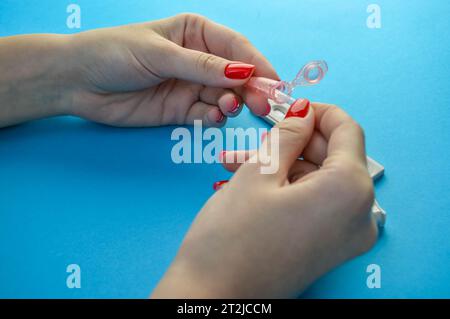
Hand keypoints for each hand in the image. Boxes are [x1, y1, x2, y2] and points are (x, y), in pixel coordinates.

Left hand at [65, 13, 277, 126]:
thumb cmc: (114, 53)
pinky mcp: (181, 110)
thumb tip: (243, 71)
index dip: (258, 65)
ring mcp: (190, 86)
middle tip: (261, 104)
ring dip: (231, 104)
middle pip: (236, 76)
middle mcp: (198, 60)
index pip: (236, 48)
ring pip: (224, 97)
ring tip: (227, 109)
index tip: (274, 84)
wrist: (78, 82)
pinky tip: (213, 117)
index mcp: (196, 33)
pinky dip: (214, 118)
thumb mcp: (160, 54)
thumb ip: (202, 66)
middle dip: (251, 89)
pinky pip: (207, 115)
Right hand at [152, 101, 377, 297]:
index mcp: (350, 191)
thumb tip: (304, 113)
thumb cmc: (232, 237)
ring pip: (317, 180)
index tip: (291, 107)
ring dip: (281, 166)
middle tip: (257, 137)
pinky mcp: (328, 249)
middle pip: (333, 157)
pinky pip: (313, 204)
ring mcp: (346, 237)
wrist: (213, 299)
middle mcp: (360, 216)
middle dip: (293, 142)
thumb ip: (289, 133)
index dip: (318, 111)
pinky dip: (286, 189)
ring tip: (237, 162)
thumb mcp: (259, 171)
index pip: (348, 130)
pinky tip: (248, 184)